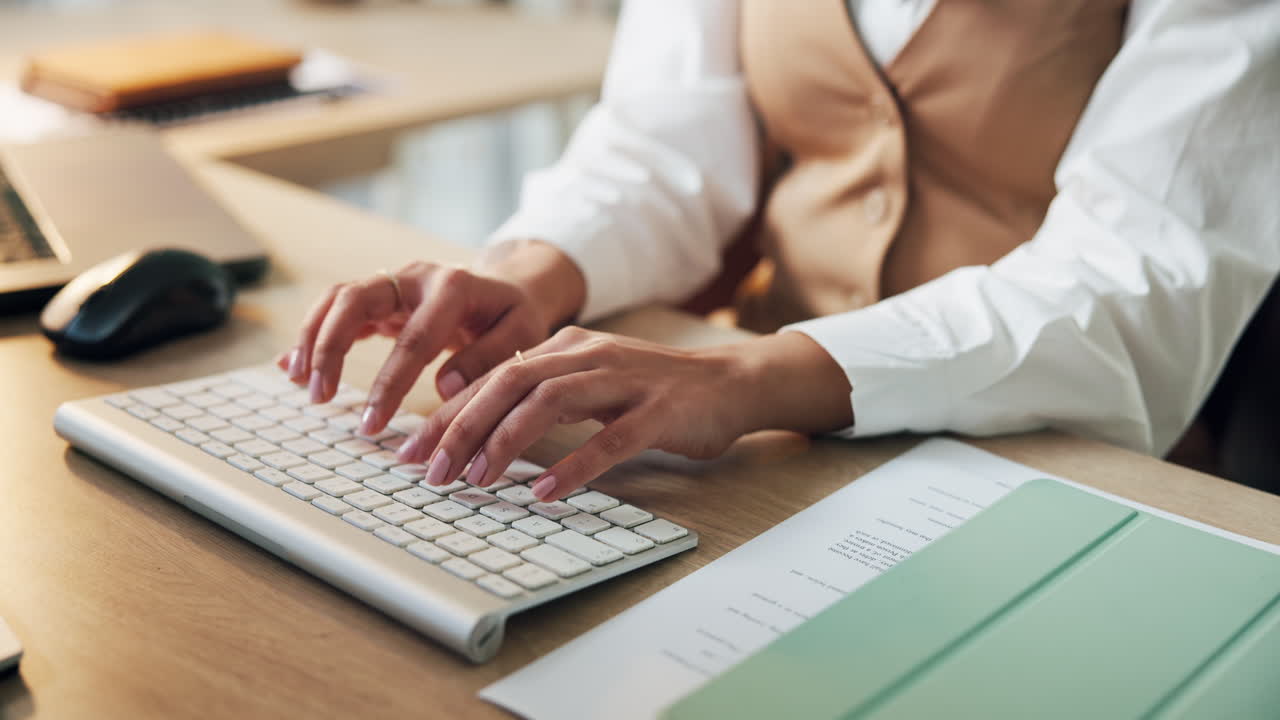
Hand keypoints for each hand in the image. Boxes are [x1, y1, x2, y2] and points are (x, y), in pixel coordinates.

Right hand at [280, 260, 559, 434]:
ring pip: (338, 298)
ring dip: (313, 338)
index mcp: (454, 287)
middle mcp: (416, 276)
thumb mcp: (522, 336)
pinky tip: (294, 365)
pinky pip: (337, 308)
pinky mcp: (381, 295)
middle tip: (320, 395)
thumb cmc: (516, 318)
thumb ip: (488, 359)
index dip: (390, 383)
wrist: (510, 289)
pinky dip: (314, 334)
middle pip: (356, 299)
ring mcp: (394, 282)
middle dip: (331, 347)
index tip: (374, 423)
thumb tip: (444, 386)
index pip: (414, 338)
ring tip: (299, 382)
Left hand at [397, 327, 853, 501]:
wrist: (731, 382)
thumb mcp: (590, 380)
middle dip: (461, 428)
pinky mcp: (658, 413)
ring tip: (474, 481)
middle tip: (429, 471)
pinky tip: (545, 493)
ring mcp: (626, 382)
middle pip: (509, 384)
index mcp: (566, 348)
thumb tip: (478, 426)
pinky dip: (573, 466)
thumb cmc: (654, 391)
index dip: (447, 413)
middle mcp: (589, 356)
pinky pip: (608, 440)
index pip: (492, 375)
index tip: (411, 450)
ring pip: (550, 404)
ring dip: (504, 444)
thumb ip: (542, 393)